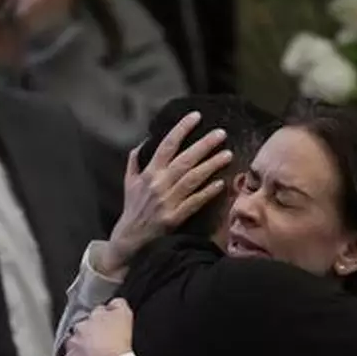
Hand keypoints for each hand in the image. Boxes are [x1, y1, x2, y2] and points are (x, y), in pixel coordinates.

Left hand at [52, 298, 133, 355]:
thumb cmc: (119, 342)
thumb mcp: (125, 315)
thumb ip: (118, 304)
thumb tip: (113, 302)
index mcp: (95, 314)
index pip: (98, 311)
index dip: (103, 319)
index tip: (106, 325)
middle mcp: (82, 326)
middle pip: (83, 326)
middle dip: (88, 332)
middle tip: (96, 340)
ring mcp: (74, 343)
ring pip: (71, 342)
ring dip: (76, 346)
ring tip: (83, 354)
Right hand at [98, 112, 232, 275]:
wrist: (129, 239)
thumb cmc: (132, 208)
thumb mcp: (129, 183)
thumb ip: (135, 161)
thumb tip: (143, 142)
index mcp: (149, 173)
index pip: (167, 145)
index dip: (181, 129)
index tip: (196, 116)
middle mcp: (158, 184)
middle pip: (184, 160)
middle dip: (204, 145)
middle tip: (221, 133)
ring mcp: (167, 201)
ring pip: (192, 179)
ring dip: (211, 165)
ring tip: (228, 154)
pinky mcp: (174, 218)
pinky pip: (194, 202)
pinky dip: (207, 193)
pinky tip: (222, 183)